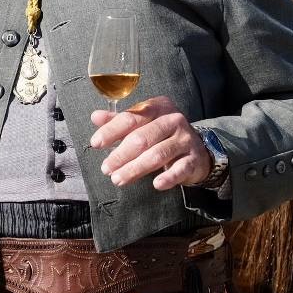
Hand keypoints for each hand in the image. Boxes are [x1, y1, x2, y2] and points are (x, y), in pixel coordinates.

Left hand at [90, 96, 212, 190]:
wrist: (197, 149)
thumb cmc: (162, 134)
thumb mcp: (142, 123)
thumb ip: (119, 121)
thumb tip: (95, 116)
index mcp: (157, 107)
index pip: (130, 118)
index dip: (111, 131)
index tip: (96, 143)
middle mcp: (173, 120)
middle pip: (142, 138)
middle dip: (121, 155)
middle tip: (106, 169)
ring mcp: (185, 139)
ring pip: (157, 154)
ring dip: (135, 169)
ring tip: (118, 179)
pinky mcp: (194, 159)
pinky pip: (180, 169)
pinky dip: (168, 177)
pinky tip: (156, 184)